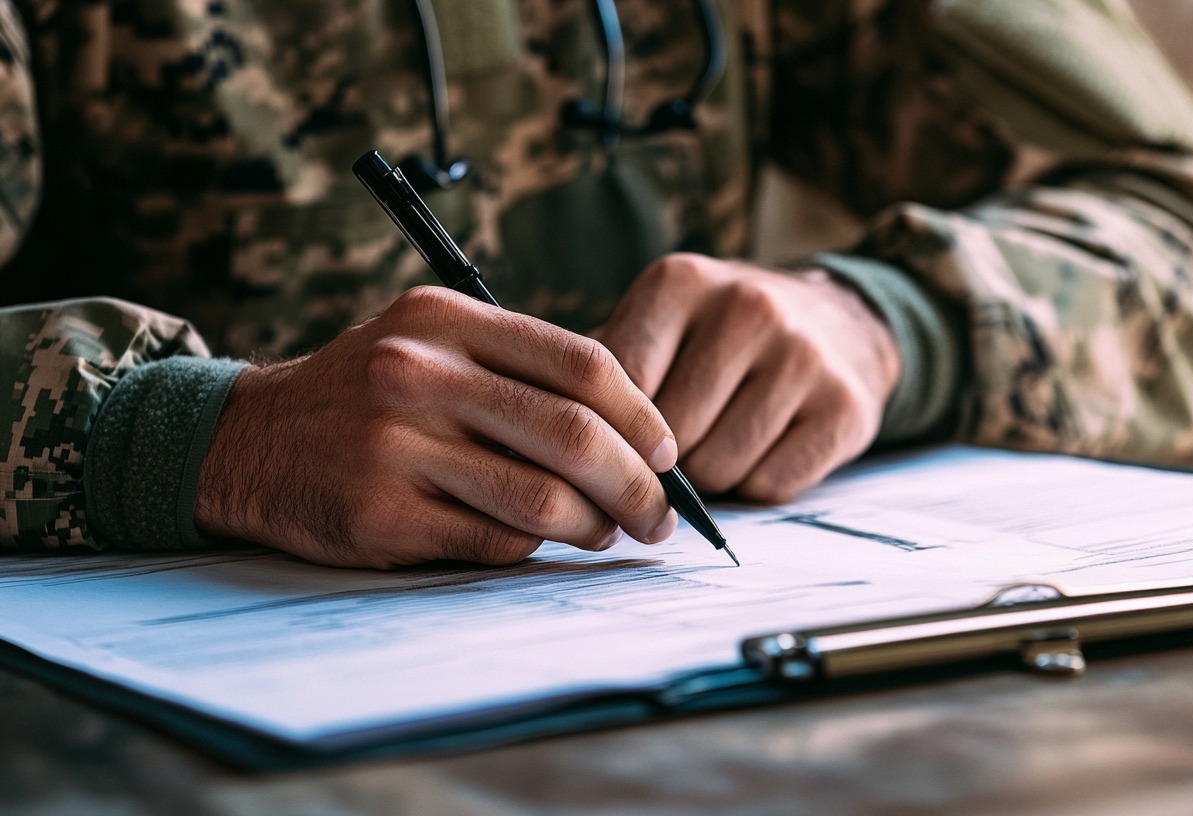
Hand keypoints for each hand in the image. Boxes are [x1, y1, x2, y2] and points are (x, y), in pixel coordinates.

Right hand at [195, 286, 678, 567]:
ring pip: (541, 497)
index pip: (581, 362)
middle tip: (658, 515)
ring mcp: (397, 445)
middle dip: (636, 484)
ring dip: (594, 526)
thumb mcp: (428, 342)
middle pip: (572, 434)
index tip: (667, 452)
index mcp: (446, 319)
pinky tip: (539, 542)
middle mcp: (420, 373)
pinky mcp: (381, 513)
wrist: (245, 440)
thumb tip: (632, 430)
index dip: (643, 413)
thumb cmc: (363, 394)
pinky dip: (532, 546)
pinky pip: (493, 539)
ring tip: (607, 533)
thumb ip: (516, 369)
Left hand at [596, 253, 900, 502]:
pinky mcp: (845, 407)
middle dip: (665, 459)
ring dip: (712, 476)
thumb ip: (604, 366)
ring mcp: (803, 357)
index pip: (618, 383)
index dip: (612, 427)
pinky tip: (767, 447)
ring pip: (719, 468)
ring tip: (723, 440)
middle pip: (670, 436)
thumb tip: (549, 434)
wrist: (842, 322)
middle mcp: (748, 308)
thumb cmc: (725, 334)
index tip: (618, 439)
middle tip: (679, 446)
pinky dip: (759, 484)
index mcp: (683, 281)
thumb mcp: (663, 319)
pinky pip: (772, 486)